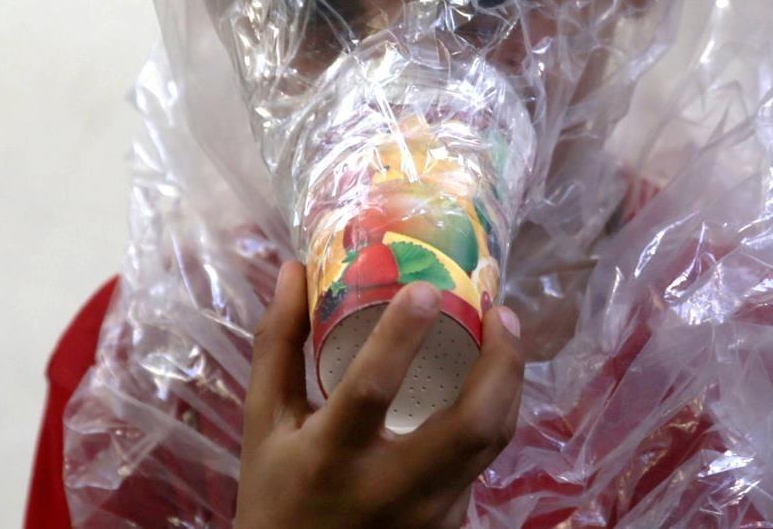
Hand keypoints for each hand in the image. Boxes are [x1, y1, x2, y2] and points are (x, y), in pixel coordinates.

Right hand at [235, 262, 523, 528]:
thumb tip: (293, 269)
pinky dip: (489, 417)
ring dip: (508, 385)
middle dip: (499, 364)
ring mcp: (429, 514)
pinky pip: (481, 464)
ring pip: (492, 444)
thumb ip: (278, 345)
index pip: (372, 389)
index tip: (425, 289)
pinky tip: (484, 386)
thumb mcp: (264, 423)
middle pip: (470, 425)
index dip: (401, 336)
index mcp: (331, 456)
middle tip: (499, 313)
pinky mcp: (450, 525)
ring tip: (504, 338)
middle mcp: (389, 489)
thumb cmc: (276, 494)